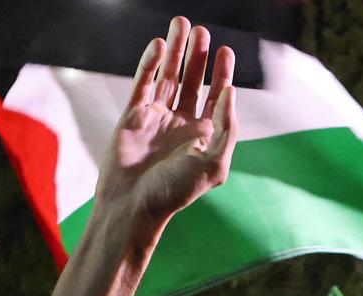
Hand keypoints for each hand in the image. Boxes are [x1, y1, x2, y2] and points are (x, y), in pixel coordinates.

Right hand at [94, 16, 236, 223]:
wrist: (133, 205)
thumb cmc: (176, 191)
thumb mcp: (215, 165)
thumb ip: (226, 129)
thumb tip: (229, 92)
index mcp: (204, 137)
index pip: (217, 98)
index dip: (222, 74)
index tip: (226, 51)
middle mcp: (182, 125)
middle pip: (193, 82)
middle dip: (198, 56)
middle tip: (202, 31)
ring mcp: (157, 119)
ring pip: (168, 77)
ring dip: (175, 52)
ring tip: (181, 24)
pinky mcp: (133, 116)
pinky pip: (144, 83)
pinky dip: (150, 64)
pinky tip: (159, 45)